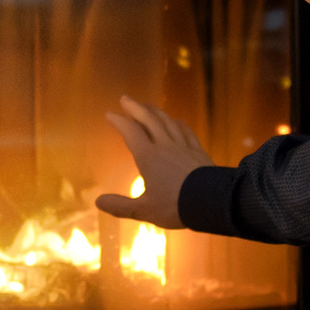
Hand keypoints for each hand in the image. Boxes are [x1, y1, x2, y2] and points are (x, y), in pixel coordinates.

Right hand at [96, 97, 206, 228]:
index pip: (130, 132)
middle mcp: (164, 145)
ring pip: (167, 122)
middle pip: (148, 120)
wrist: (211, 202)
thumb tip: (98, 202)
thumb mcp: (144, 210)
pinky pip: (186, 131)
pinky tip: (177, 121)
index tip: (110, 114)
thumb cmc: (174, 206)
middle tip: (126, 99)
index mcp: (148, 157)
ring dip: (155, 112)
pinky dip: (178, 123)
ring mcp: (183, 146)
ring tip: (148, 106)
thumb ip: (121, 206)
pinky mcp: (198, 151)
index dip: (119, 122)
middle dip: (135, 108)